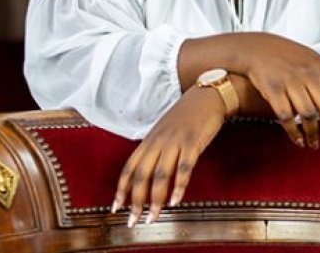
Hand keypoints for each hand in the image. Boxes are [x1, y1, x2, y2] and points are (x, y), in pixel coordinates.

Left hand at [112, 85, 225, 226]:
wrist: (204, 97)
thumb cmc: (184, 118)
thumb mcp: (164, 134)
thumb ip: (155, 152)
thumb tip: (148, 175)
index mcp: (149, 141)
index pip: (129, 167)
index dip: (121, 188)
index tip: (115, 208)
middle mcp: (157, 142)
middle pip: (141, 174)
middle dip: (135, 200)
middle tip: (133, 222)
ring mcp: (175, 142)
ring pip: (160, 174)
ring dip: (155, 199)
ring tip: (152, 218)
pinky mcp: (192, 143)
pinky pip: (184, 167)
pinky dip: (179, 185)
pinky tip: (176, 201)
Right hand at [180, 33, 319, 149]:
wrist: (252, 48)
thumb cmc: (281, 55)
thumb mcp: (308, 58)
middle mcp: (307, 73)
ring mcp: (289, 81)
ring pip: (309, 115)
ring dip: (313, 134)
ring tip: (313, 143)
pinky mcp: (272, 89)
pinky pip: (286, 115)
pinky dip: (293, 131)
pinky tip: (296, 139)